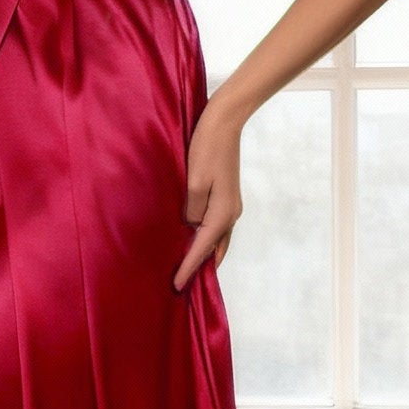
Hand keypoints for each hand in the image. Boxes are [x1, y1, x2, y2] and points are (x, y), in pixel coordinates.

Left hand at [173, 101, 242, 290]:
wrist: (225, 122)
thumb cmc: (205, 148)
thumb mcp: (194, 182)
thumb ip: (191, 210)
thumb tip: (191, 225)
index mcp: (222, 213)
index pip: (202, 249)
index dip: (188, 268)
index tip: (176, 286)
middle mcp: (231, 214)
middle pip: (215, 250)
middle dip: (201, 267)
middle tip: (183, 285)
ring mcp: (231, 205)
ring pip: (218, 239)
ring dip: (205, 255)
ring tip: (190, 269)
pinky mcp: (227, 197)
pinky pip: (217, 227)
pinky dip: (207, 240)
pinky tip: (196, 240)